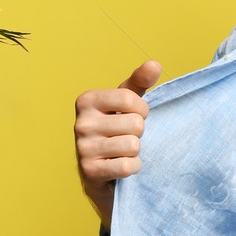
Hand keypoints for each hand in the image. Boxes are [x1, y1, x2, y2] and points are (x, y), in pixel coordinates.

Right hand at [74, 60, 162, 228]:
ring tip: (123, 151)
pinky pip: (127, 166)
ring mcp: (83, 148)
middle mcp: (81, 123)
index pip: (129, 98)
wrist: (101, 170)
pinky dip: (133, 167)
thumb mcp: (126, 102)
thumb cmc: (116, 128)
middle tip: (126, 136)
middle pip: (135, 124)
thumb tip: (154, 64)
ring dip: (136, 151)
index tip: (135, 116)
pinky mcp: (90, 171)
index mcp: (87, 100)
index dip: (142, 110)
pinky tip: (121, 165)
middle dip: (139, 133)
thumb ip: (140, 82)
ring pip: (133, 146)